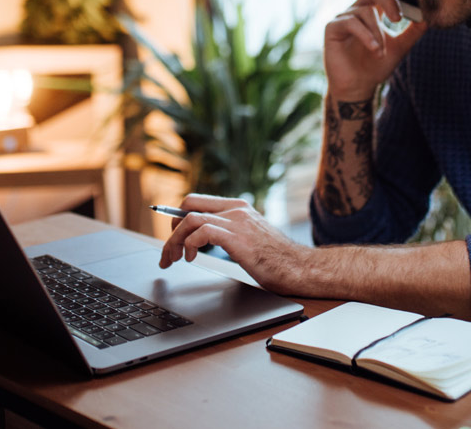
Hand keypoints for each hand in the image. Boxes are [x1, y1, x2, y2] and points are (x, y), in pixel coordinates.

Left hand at [158, 193, 312, 296]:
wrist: (301, 268)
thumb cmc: (278, 260)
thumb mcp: (250, 239)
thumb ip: (230, 233)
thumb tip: (204, 241)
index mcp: (239, 208)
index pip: (198, 200)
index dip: (178, 217)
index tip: (171, 235)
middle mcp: (237, 210)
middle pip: (189, 204)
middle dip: (172, 228)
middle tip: (169, 251)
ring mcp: (237, 221)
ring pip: (190, 219)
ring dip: (174, 240)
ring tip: (173, 258)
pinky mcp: (237, 237)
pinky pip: (201, 232)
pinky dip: (189, 245)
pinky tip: (191, 258)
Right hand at [323, 0, 426, 101]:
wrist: (358, 87)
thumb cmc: (376, 66)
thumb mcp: (400, 47)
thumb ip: (413, 32)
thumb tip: (429, 17)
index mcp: (374, 10)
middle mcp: (358, 9)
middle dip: (389, 0)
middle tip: (399, 18)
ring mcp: (344, 18)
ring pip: (365, 11)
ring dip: (378, 32)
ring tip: (382, 51)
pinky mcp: (333, 28)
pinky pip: (351, 23)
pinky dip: (366, 36)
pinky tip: (375, 49)